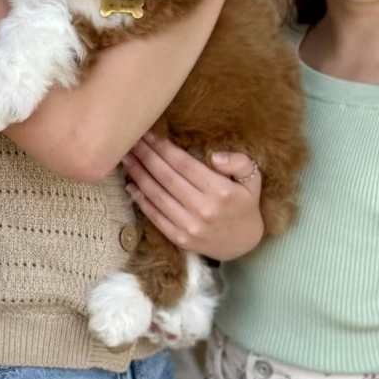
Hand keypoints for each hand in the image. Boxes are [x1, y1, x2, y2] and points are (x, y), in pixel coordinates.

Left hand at [123, 134, 263, 260]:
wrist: (244, 244)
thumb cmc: (245, 205)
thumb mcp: (253, 179)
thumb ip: (239, 162)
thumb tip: (215, 157)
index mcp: (220, 191)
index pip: (184, 164)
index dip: (163, 148)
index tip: (149, 134)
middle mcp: (203, 209)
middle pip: (166, 177)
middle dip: (146, 157)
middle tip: (131, 141)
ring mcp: (189, 226)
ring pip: (157, 196)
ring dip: (138, 175)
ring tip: (126, 158)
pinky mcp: (180, 239)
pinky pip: (155, 217)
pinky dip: (141, 200)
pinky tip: (130, 185)